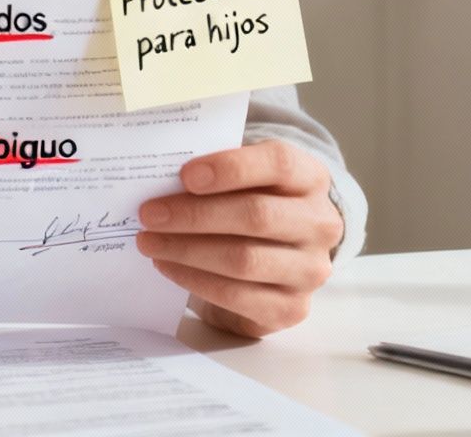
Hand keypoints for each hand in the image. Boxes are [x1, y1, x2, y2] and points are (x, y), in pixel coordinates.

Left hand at [135, 140, 342, 337]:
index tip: (185, 175)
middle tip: (149, 214)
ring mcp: (311, 270)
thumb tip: (160, 178)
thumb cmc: (250, 204)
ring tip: (149, 242)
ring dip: (186, 250)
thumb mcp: (246, 179)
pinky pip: (236, 295)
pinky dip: (194, 280)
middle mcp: (321, 224)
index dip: (231, 167)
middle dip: (194, 215)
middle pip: (256, 216)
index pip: (279, 163)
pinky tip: (167, 266)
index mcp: (311, 177)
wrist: (278, 256)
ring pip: (244, 259)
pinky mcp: (292, 308)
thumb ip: (217, 173)